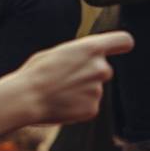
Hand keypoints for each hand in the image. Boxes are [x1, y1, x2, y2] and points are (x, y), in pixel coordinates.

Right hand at [9, 31, 132, 124]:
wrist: (25, 98)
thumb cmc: (37, 72)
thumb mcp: (60, 52)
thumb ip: (80, 54)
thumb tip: (88, 59)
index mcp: (91, 48)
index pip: (124, 41)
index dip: (122, 45)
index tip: (122, 48)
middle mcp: (101, 68)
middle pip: (104, 69)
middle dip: (90, 74)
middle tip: (66, 79)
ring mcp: (98, 90)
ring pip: (94, 89)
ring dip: (81, 91)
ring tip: (59, 93)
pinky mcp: (93, 109)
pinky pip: (89, 105)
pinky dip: (78, 107)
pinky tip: (61, 104)